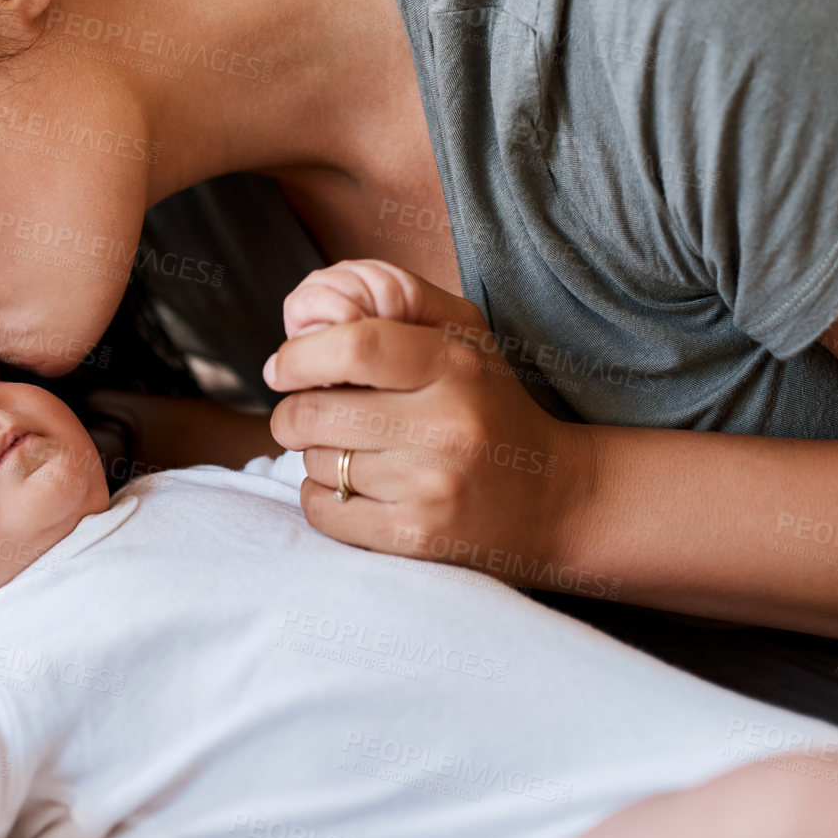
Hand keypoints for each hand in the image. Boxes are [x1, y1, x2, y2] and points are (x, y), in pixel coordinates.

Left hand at [265, 261, 593, 573]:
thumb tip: (310, 309)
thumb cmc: (488, 404)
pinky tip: (358, 488)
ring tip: (359, 453)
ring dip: (318, 456)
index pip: (352, 346)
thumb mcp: (462, 336)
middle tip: (314, 414)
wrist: (555, 498)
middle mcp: (445, 425)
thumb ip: (395, 301)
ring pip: (315, 463)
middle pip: (311, 412)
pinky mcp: (416, 536)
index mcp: (454, 365)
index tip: (283, 368)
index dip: (297, 357)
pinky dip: (323, 498)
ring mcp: (431, 486)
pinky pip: (322, 510)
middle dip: (295, 412)